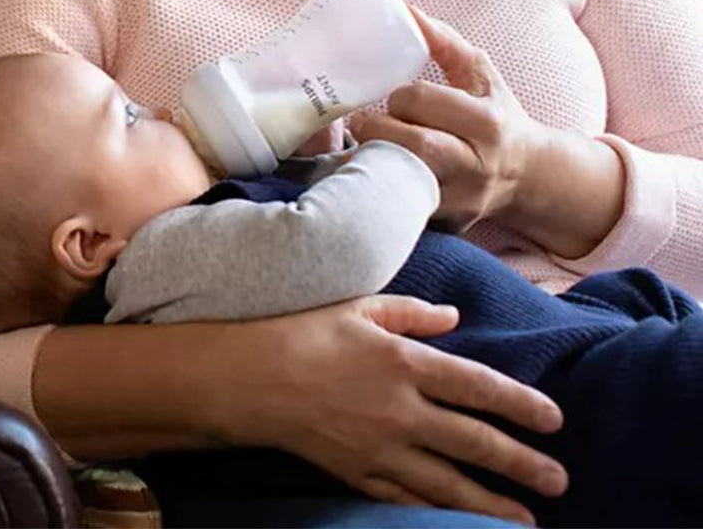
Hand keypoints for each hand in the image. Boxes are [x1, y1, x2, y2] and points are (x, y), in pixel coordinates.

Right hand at [229, 297, 566, 524]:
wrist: (253, 378)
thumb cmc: (305, 331)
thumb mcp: (360, 307)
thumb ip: (412, 313)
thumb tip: (455, 319)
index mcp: (404, 362)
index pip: (477, 386)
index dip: (520, 403)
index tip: (555, 419)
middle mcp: (401, 410)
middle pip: (474, 441)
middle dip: (522, 463)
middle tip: (561, 480)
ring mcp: (381, 448)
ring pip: (449, 483)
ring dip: (493, 503)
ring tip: (529, 520)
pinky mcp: (358, 472)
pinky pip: (408, 498)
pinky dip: (439, 513)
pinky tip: (460, 522)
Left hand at [349, 8, 547, 232]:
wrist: (530, 176)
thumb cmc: (497, 115)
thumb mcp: (480, 74)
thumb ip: (444, 41)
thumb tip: (407, 10)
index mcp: (487, 122)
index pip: (424, 102)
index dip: (399, 97)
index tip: (392, 98)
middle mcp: (478, 164)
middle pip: (414, 145)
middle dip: (376, 130)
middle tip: (360, 122)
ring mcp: (462, 199)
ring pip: (404, 182)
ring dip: (370, 162)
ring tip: (359, 146)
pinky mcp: (447, 224)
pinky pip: (402, 209)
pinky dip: (378, 192)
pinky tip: (367, 177)